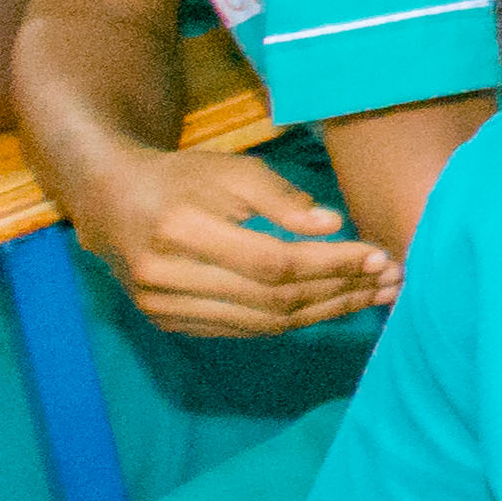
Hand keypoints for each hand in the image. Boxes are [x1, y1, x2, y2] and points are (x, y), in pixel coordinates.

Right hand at [66, 143, 391, 336]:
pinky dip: (291, 321)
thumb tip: (333, 226)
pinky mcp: (167, 322)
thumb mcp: (233, 170)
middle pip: (271, 299)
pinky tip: (330, 306)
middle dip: (339, 291)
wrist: (111, 202)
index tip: (379, 256)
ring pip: (261, 323)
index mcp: (181, 231)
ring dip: (324, 312)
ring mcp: (163, 306)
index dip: (331, 264)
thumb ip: (283, 199)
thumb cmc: (182, 178)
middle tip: (390, 280)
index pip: (273, 262)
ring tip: (373, 297)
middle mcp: (166, 277)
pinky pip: (242, 330)